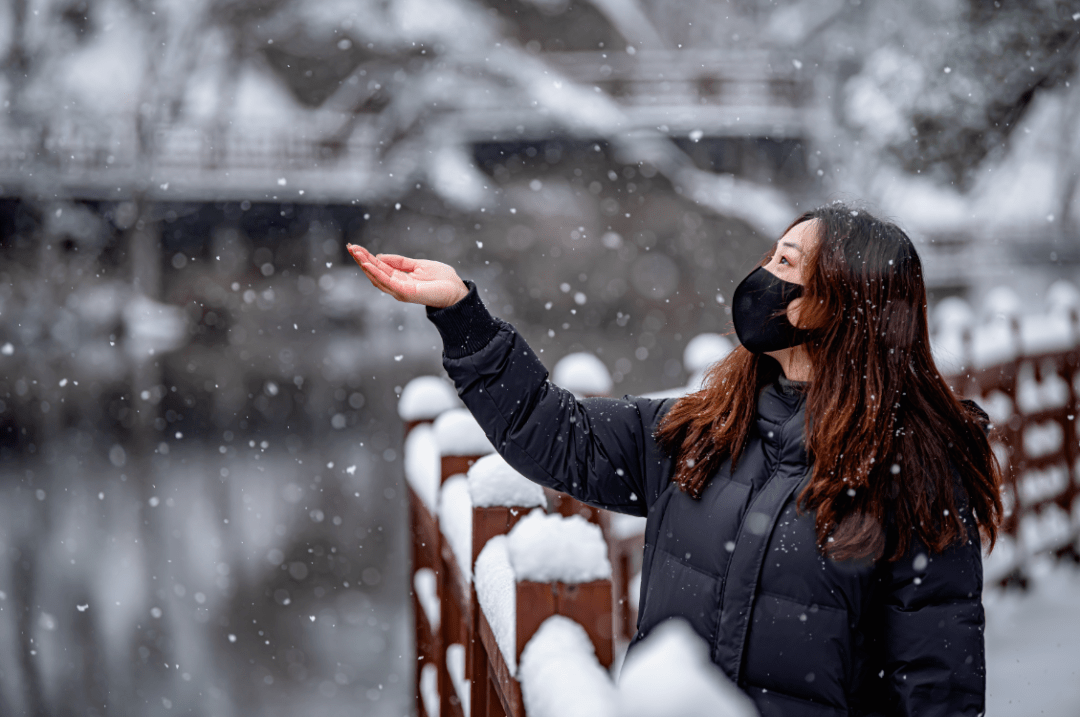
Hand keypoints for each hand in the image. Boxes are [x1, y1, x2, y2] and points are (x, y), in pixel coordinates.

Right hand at [347, 245, 469, 308]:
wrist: (456, 290)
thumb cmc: (441, 279)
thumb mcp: (418, 265)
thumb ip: (399, 262)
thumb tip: (380, 256)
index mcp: (400, 278)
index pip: (379, 267)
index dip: (367, 257)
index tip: (355, 247)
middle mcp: (397, 286)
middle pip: (374, 272)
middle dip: (361, 260)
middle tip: (350, 247)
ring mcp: (400, 290)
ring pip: (377, 277)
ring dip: (365, 265)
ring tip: (356, 253)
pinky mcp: (405, 292)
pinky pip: (387, 282)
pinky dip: (376, 273)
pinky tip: (367, 264)